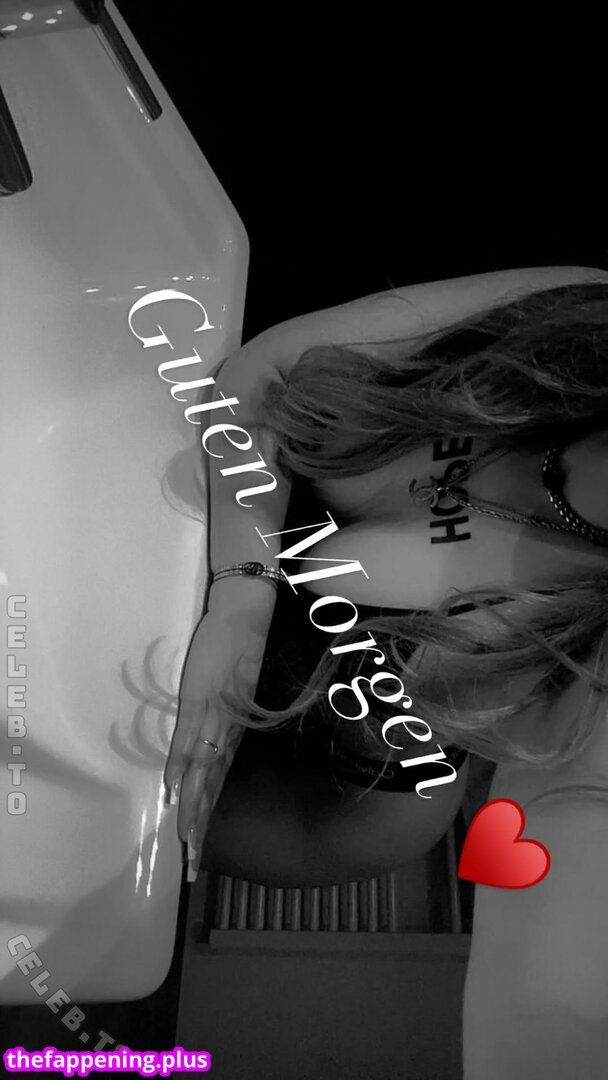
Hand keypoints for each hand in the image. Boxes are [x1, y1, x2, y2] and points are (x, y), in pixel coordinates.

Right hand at [164, 607, 267, 873]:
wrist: (245, 615)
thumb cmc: (236, 652)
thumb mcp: (230, 693)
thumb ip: (222, 720)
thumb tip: (210, 745)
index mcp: (232, 735)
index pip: (217, 787)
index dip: (207, 821)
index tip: (198, 854)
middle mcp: (225, 734)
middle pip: (211, 791)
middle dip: (201, 830)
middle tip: (193, 868)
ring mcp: (212, 719)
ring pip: (202, 775)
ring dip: (193, 810)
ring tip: (185, 842)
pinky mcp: (200, 702)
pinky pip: (187, 740)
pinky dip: (181, 766)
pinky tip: (175, 791)